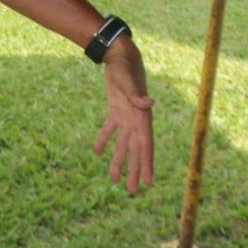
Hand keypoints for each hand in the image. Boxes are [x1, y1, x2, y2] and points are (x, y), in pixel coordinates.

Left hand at [93, 38, 153, 194]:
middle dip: (134, 171)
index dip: (146, 164)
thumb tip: (150, 104)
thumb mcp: (130, 82)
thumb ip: (138, 96)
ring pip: (122, 144)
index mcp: (142, 118)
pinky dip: (104, 140)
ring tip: (114, 180)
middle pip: (135, 151)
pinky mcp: (115, 109)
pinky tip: (97, 152)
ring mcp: (126, 116)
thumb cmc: (126, 69)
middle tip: (131, 191)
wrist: (120, 55)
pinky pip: (110, 129)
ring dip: (119, 161)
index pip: (146, 146)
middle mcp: (136, 120)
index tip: (147, 182)